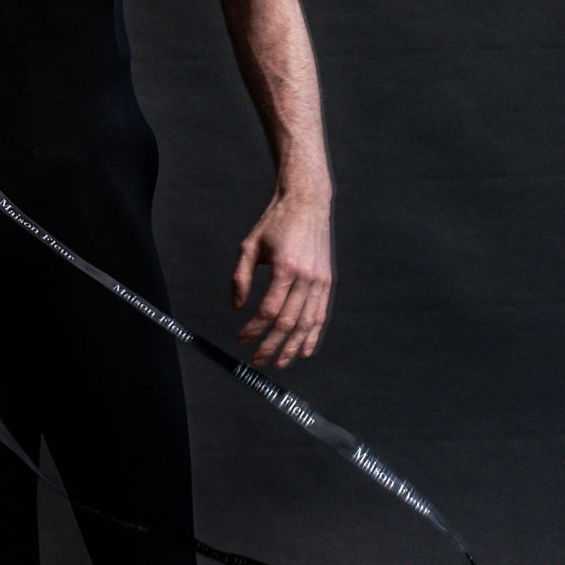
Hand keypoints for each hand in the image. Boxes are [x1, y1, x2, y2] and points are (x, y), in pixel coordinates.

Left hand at [232, 193, 332, 368]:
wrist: (307, 202)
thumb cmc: (276, 221)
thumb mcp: (250, 245)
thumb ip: (241, 277)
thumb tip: (238, 307)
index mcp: (285, 267)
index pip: (269, 310)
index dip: (253, 329)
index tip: (241, 338)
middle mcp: (306, 276)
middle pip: (288, 322)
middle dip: (271, 345)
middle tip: (257, 359)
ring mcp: (320, 280)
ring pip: (307, 323)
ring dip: (292, 346)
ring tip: (280, 362)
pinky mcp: (327, 280)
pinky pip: (321, 313)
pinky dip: (313, 334)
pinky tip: (304, 349)